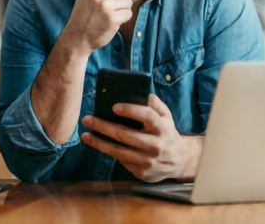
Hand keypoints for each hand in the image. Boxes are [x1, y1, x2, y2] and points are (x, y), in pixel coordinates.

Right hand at [62, 0, 132, 52]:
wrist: (77, 38)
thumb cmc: (85, 16)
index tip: (106, 1)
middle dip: (121, 0)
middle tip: (112, 10)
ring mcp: (104, 5)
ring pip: (127, 1)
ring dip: (123, 9)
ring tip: (113, 15)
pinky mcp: (111, 18)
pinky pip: (128, 13)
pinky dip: (124, 18)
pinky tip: (114, 22)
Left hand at [81, 94, 203, 181]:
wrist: (179, 160)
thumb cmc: (167, 133)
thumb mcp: (166, 116)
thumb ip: (155, 104)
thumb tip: (142, 93)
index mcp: (162, 128)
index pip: (147, 116)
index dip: (131, 110)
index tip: (114, 107)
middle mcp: (156, 145)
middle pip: (125, 135)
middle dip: (103, 126)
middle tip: (88, 119)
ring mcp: (148, 161)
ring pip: (118, 151)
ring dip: (99, 143)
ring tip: (85, 135)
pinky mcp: (142, 172)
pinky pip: (121, 160)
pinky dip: (108, 152)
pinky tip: (98, 144)